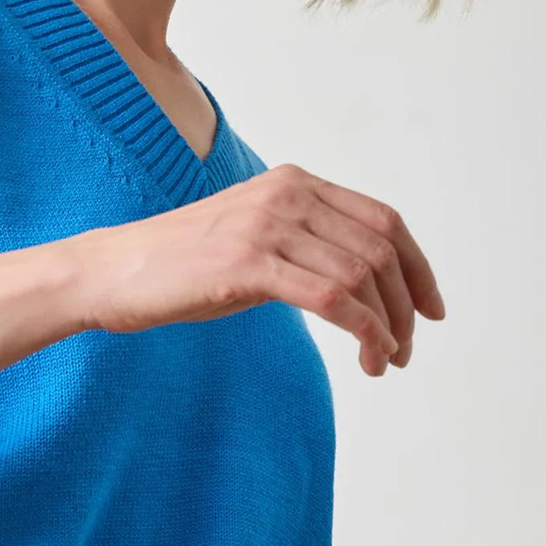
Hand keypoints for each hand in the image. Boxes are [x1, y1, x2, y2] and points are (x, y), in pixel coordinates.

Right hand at [71, 163, 444, 375]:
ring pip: (362, 276)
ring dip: (388, 327)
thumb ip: (304, 244)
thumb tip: (357, 282)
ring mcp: (268, 225)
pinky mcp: (250, 264)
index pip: (383, 220)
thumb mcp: (255, 240)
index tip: (431, 309)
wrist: (115, 272)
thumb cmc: (181, 266)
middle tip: (405, 350)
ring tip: (385, 362)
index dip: (418, 267)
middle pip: (381, 249)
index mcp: (294, 183)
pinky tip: (366, 360)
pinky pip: (334, 298)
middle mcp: (288, 194)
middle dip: (407, 305)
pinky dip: (365, 333)